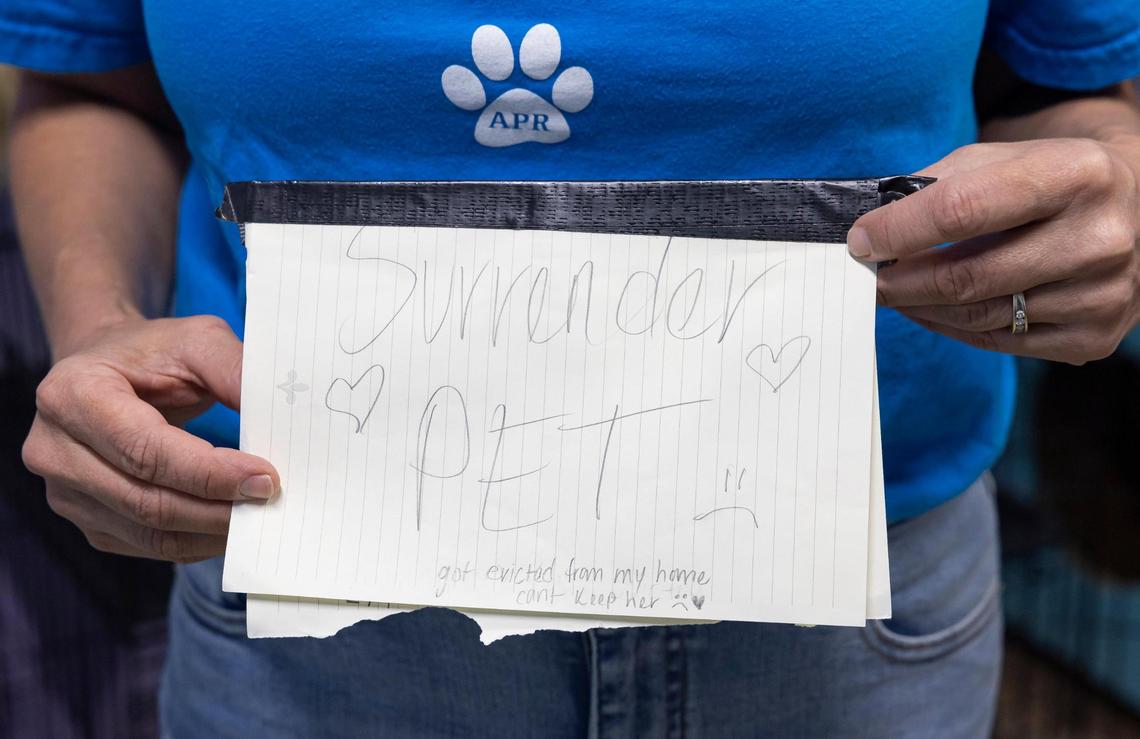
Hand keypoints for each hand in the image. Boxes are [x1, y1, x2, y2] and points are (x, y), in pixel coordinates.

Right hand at [21, 315, 278, 561]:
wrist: (105, 366)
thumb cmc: (152, 352)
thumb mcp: (197, 339)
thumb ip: (234, 370)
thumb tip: (276, 413)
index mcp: (72, 394)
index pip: (146, 451)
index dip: (209, 473)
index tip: (265, 478)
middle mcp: (54, 449)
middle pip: (146, 500)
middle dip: (217, 508)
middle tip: (271, 503)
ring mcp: (64, 492)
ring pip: (149, 531)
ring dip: (211, 532)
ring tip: (259, 517)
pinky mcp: (86, 519)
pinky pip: (147, 545)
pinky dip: (196, 541)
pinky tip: (229, 526)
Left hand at [848, 137, 1139, 363]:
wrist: (1132, 208)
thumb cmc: (1046, 179)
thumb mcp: (1000, 159)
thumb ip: (936, 187)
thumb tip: (869, 231)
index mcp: (1076, 175)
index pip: (963, 210)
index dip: (900, 230)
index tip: (859, 240)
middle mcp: (1101, 237)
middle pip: (967, 276)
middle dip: (900, 281)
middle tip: (866, 277)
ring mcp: (1103, 294)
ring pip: (978, 315)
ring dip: (920, 306)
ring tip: (894, 290)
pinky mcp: (1095, 336)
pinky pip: (999, 342)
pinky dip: (951, 327)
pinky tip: (930, 309)